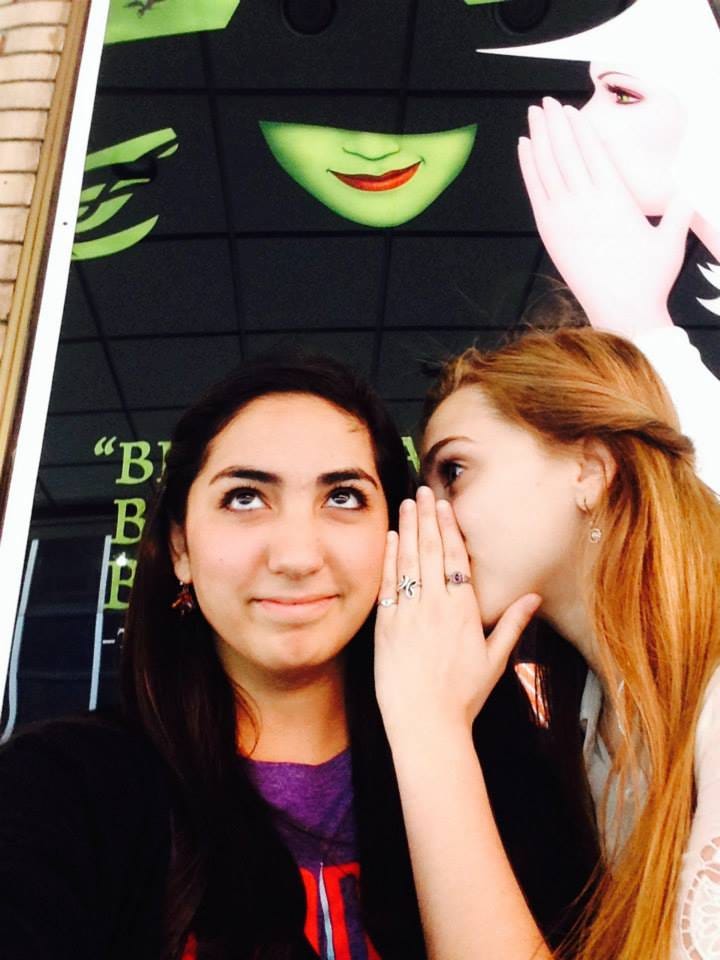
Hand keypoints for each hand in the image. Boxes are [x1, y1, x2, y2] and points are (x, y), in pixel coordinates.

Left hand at [374, 487, 540, 739]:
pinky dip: (389, 559)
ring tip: (406, 505)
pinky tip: (389, 539)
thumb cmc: (462, 696)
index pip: (455, 559)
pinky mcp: (386, 626)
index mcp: (463, 611)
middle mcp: (435, 606)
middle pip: (430, 551)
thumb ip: (512, 624)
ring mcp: (408, 614)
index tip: (444, 505)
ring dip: (407, 530)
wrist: (425, 723)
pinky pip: (388, 584)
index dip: (449, 529)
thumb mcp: (495, 660)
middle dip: (426, 518)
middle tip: (423, 492)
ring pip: (408, 562)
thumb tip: (533, 597)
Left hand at [518, 97, 692, 336]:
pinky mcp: (550, 234)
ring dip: (540, 137)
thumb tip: (688, 190)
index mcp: (617, 198)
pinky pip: (535, 191)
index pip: (594, 152)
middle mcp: (588, 202)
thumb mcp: (671, 239)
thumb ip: (678, 210)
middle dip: (556, 124)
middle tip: (546, 102)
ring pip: (549, 167)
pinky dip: (528, 167)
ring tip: (534, 115)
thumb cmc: (649, 279)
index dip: (580, 128)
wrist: (623, 311)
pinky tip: (524, 147)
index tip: (571, 110)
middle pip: (568, 152)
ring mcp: (566, 217)